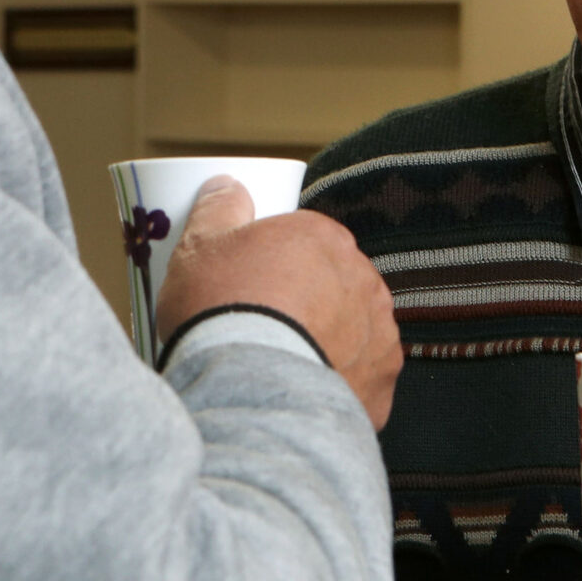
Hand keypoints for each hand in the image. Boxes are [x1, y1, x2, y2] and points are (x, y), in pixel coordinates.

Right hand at [153, 177, 402, 428]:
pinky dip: (338, 386)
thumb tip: (227, 185)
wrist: (246, 389)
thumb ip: (218, 209)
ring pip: (352, 333)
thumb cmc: (224, 311)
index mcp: (325, 239)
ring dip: (326, 344)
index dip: (278, 265)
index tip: (253, 286)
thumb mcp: (202, 246)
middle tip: (264, 328)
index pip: (307, 243)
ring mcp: (378, 336)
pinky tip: (303, 395)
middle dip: (306, 303)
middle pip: (333, 286)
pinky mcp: (380, 386)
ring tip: (281, 367)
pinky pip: (361, 380)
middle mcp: (363, 282)